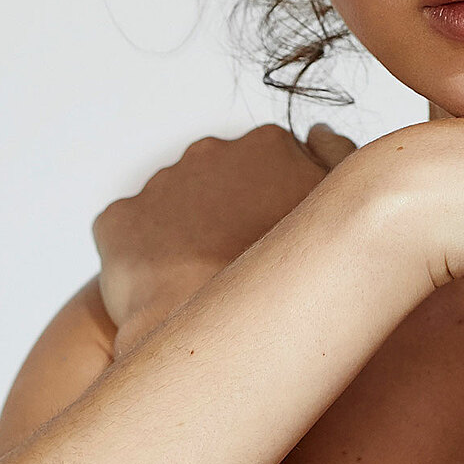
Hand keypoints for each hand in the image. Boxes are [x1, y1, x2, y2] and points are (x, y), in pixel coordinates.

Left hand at [96, 122, 355, 350]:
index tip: (277, 234)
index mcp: (267, 145)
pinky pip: (130, 233)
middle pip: (223, 178)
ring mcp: (159, 184)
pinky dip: (144, 255)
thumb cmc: (292, 277)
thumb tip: (319, 132)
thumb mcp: (344, 206)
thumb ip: (339, 155)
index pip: (274, 163)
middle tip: (241, 260)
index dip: (276, 200)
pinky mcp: (119, 220)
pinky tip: (166, 286)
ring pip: (176, 205)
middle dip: (229, 209)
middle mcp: (210, 152)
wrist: (223, 332)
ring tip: (204, 280)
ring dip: (187, 233)